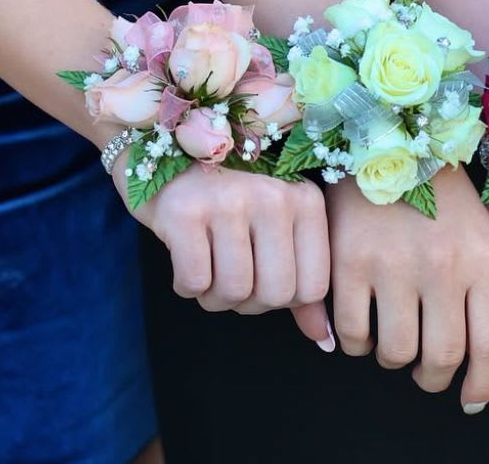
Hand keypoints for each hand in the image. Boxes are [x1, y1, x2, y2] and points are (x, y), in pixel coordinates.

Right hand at [119, 157, 332, 346]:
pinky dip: (188, 286)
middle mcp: (274, 198)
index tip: (264, 281)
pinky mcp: (184, 212)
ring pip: (234, 292)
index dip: (284, 300)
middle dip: (249, 304)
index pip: (313, 287)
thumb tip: (325, 339)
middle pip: (275, 295)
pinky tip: (186, 262)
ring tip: (209, 272)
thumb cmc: (230, 201)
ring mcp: (229, 202)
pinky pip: (195, 282)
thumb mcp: (276, 230)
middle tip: (231, 281)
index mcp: (306, 201)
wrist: (164, 150)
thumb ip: (303, 283)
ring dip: (216, 297)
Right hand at [328, 169, 488, 413]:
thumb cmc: (439, 196)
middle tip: (427, 374)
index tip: (473, 399)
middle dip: (434, 378)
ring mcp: (393, 266)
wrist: (386, 140)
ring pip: (395, 353)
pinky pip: (353, 333)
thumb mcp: (479, 236)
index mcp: (483, 260)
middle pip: (441, 358)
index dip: (483, 382)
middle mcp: (442, 266)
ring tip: (394, 340)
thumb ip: (484, 292)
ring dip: (394, 359)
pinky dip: (356, 342)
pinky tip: (362, 325)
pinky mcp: (348, 263)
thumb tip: (480, 357)